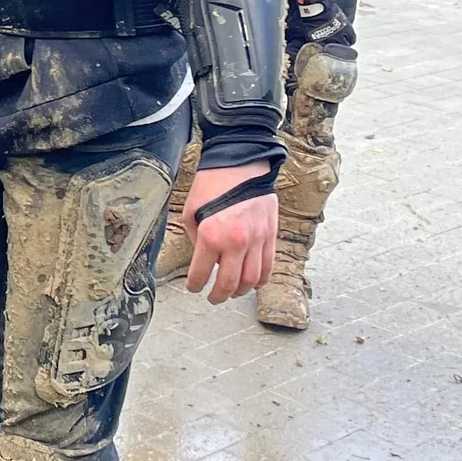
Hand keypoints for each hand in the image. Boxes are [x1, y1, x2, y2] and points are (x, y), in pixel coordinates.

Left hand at [182, 162, 278, 301]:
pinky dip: (261, 280)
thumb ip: (195, 237)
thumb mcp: (191, 210)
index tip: (193, 287)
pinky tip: (253, 283)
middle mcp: (235, 242)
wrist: (241, 163)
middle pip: (228, 283)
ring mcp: (256, 240)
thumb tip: (202, 256)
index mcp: (211, 236)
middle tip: (213, 297)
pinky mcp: (270, 235)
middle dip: (218, 295)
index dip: (195, 285)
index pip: (201, 273)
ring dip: (240, 291)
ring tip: (231, 292)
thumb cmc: (212, 183)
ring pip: (251, 279)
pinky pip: (268, 266)